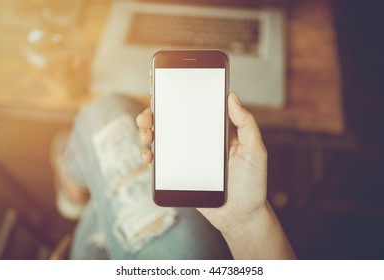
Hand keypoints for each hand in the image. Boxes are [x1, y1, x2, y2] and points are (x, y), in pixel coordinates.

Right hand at [136, 92, 267, 234]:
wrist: (241, 217)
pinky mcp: (179, 174)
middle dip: (154, 113)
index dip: (178, 98)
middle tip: (149, 113)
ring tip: (146, 132)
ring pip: (162, 140)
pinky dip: (150, 155)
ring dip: (147, 131)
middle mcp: (198, 142)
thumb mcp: (255, 150)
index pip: (194, 109)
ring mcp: (187, 158)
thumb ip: (246, 124)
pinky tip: (149, 154)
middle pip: (172, 122)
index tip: (164, 88)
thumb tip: (232, 96)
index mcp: (215, 132)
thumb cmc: (251, 184)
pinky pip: (161, 162)